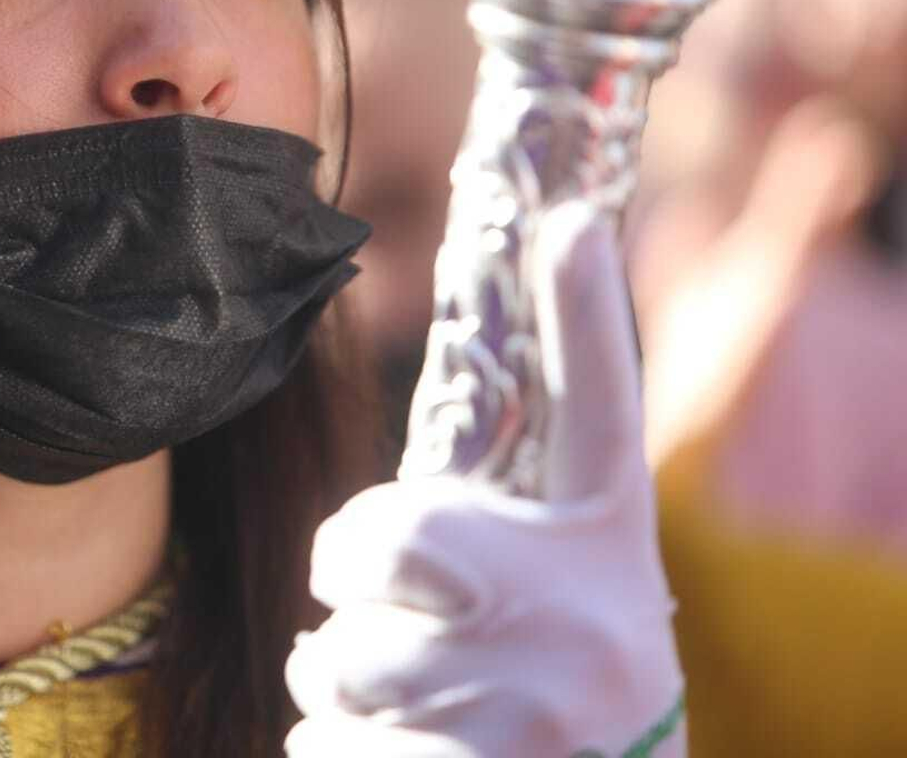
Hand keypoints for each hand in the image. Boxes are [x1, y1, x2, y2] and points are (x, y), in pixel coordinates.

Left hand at [285, 204, 684, 756]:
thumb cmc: (561, 664)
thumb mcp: (573, 574)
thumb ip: (512, 499)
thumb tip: (501, 331)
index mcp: (602, 548)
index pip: (599, 415)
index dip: (586, 316)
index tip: (570, 223)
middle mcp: (584, 619)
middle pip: (382, 543)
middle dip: (338, 564)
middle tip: (350, 587)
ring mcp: (537, 708)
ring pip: (337, 657)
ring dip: (330, 673)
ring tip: (389, 686)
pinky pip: (327, 744)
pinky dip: (333, 746)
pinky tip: (391, 747)